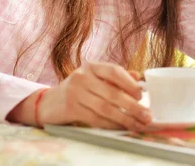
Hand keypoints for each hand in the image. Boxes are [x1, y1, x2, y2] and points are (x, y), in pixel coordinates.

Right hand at [7, 63, 150, 130]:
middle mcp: (82, 77)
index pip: (114, 71)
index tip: (142, 95)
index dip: (130, 83)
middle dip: (133, 106)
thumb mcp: (96, 79)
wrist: (48, 102)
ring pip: (105, 108)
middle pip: (112, 93)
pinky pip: (95, 119)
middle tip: (146, 116)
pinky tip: (120, 128)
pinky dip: (110, 125)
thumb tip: (139, 77)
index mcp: (92, 66)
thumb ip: (116, 78)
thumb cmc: (79, 89)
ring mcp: (75, 93)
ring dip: (124, 119)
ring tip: (137, 125)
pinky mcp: (70, 109)